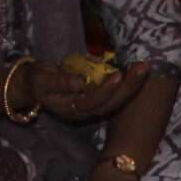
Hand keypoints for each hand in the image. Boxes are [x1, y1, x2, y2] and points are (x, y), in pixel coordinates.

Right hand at [24, 59, 152, 124]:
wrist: (36, 86)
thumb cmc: (37, 81)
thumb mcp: (41, 79)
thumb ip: (58, 82)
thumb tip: (79, 82)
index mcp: (70, 110)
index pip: (91, 103)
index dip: (105, 91)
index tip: (118, 75)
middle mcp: (85, 113)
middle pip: (111, 104)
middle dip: (129, 87)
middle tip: (143, 68)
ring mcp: (94, 107)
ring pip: (117, 101)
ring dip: (133, 85)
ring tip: (144, 67)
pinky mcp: (99, 99)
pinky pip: (117, 94)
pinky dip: (128, 82)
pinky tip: (137, 69)